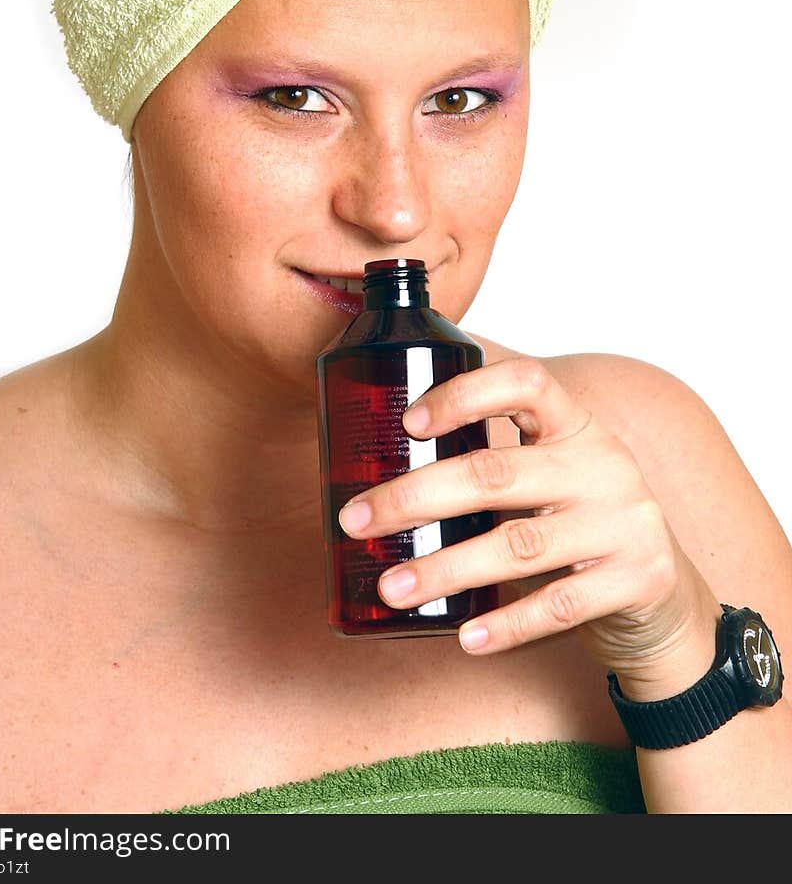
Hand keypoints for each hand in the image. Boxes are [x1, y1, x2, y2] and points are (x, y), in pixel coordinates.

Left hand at [337, 355, 723, 693]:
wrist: (665, 592)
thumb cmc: (581, 522)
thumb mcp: (554, 473)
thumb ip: (495, 464)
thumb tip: (386, 472)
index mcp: (576, 426)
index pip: (527, 384)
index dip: (466, 395)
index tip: (408, 423)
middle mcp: (602, 465)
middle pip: (497, 474)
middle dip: (416, 497)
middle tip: (356, 519)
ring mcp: (623, 522)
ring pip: (518, 545)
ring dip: (445, 569)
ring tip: (392, 587)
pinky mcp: (636, 579)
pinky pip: (558, 605)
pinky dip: (506, 624)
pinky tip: (464, 636)